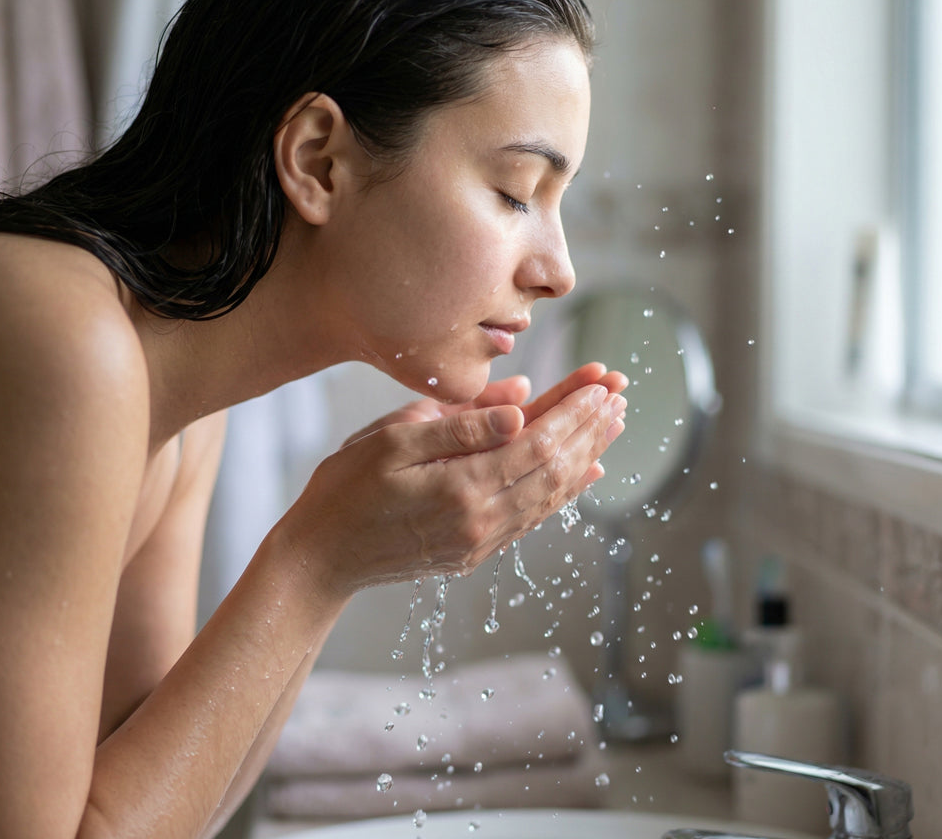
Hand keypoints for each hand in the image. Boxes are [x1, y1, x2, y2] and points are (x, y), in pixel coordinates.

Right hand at [289, 369, 626, 596]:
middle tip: (620, 394)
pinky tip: (584, 473)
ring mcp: (480, 541)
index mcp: (461, 486)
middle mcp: (480, 520)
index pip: (536, 442)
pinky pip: (533, 517)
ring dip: (586, 457)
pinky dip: (564, 491)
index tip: (601, 382)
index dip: (572, 411)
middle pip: (554, 469)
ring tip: (613, 425)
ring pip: (550, 495)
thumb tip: (522, 402)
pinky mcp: (474, 551)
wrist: (320, 558)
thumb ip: (462, 423)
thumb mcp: (393, 440)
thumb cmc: (345, 489)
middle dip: (590, 428)